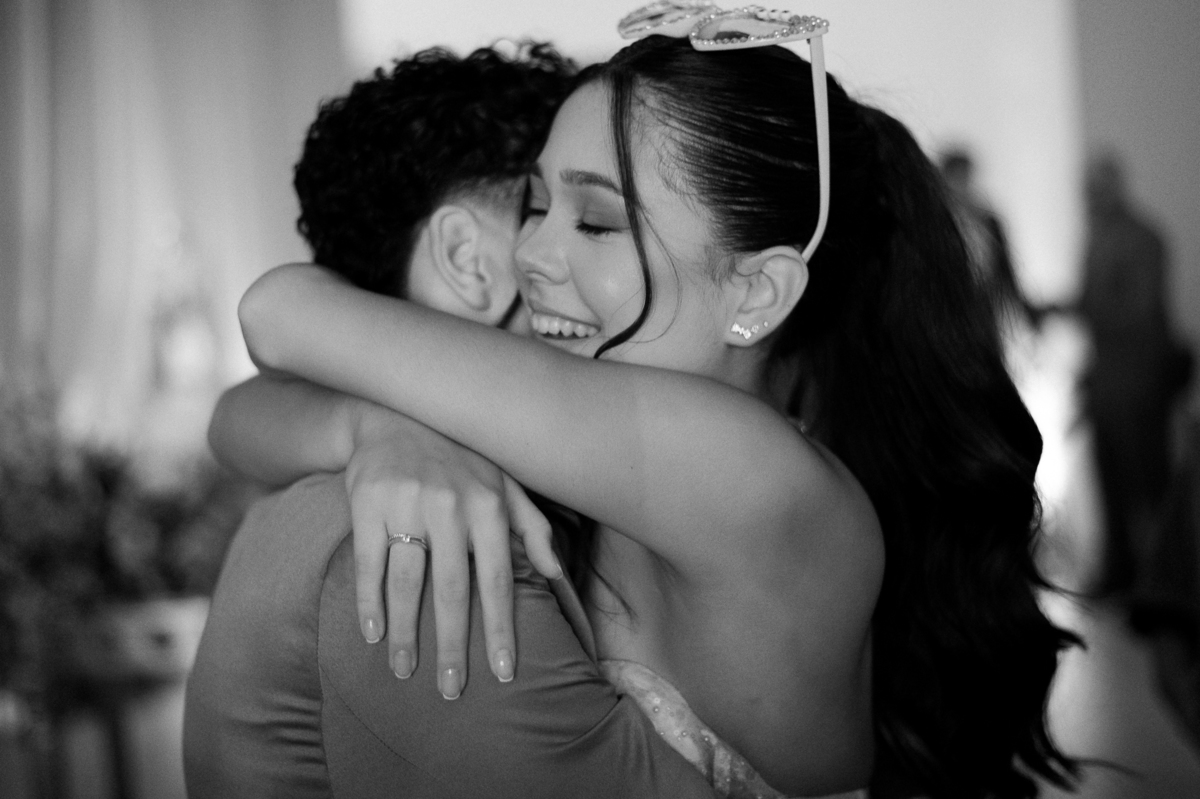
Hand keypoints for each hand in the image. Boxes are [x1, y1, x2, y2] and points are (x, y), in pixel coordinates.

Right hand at [344, 405, 559, 697]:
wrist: (398, 412)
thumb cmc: (462, 457)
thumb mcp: (507, 482)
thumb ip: (534, 528)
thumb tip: (557, 576)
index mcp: (489, 506)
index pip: (498, 580)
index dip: (502, 628)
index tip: (503, 672)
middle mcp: (450, 506)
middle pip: (452, 591)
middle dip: (453, 646)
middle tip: (451, 690)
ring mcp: (407, 504)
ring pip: (407, 582)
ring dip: (405, 634)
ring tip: (405, 672)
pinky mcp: (368, 503)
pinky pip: (369, 562)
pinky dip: (368, 601)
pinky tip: (370, 633)